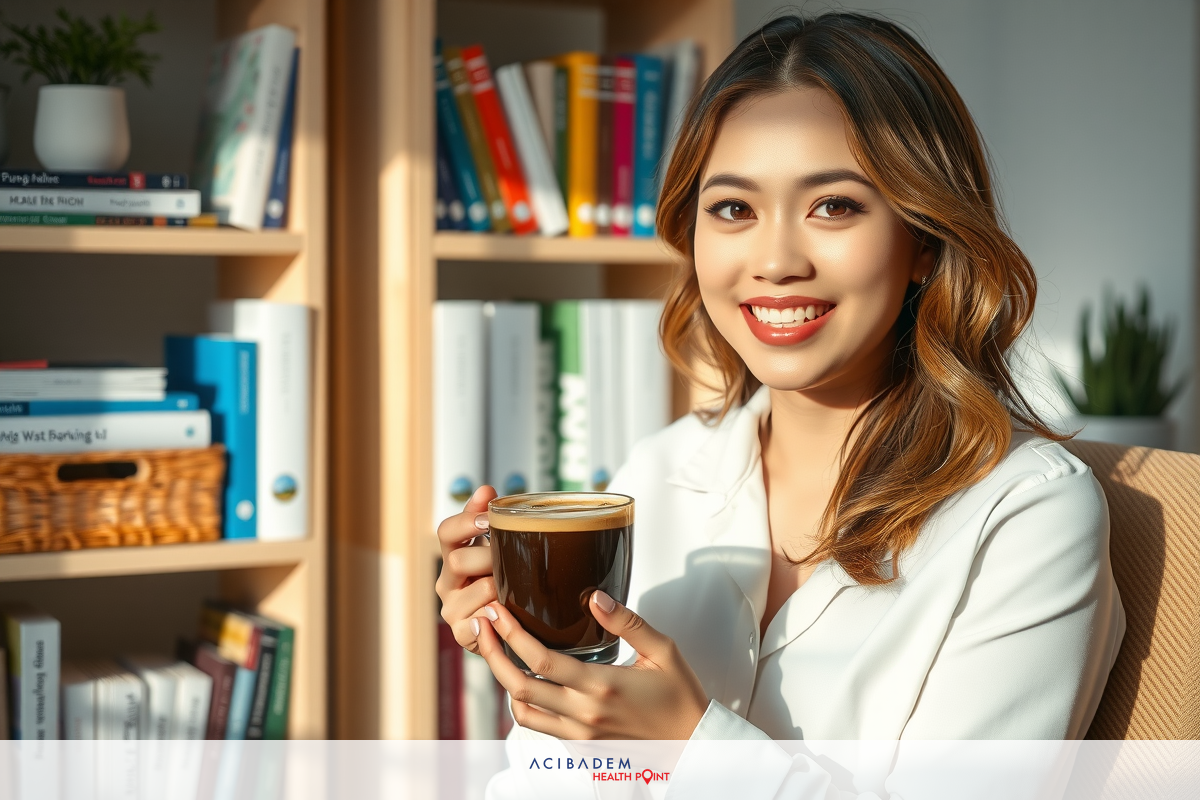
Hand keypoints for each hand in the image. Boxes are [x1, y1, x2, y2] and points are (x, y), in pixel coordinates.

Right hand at [435, 485, 498, 654]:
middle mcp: (446, 582)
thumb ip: (487, 518)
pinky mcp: (461, 633)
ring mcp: (451, 609)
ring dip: (500, 588)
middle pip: (457, 560)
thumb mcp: (494, 548)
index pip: (446, 531)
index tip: (488, 520)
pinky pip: (480, 622)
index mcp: (452, 555)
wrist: (503, 625)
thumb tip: (487, 489)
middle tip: (513, 558)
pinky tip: (508, 612)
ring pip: (477, 590)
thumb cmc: (500, 579)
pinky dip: (498, 616)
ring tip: (517, 588)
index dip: (465, 522)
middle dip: (488, 557)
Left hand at [472, 591, 709, 739]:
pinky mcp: (580, 745)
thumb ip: (627, 622)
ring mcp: (579, 733)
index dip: (511, 635)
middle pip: (518, 686)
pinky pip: (538, 726)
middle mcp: (584, 714)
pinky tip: (524, 679)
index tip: (497, 612)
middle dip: (492, 654)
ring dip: (503, 680)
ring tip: (497, 650)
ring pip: (521, 711)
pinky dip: (522, 704)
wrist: (693, 743)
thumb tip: (595, 597)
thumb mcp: (663, 650)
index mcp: (602, 685)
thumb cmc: (680, 695)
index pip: (540, 660)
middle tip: (482, 625)